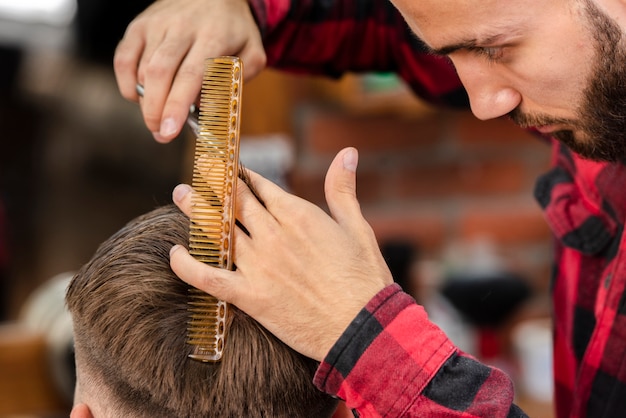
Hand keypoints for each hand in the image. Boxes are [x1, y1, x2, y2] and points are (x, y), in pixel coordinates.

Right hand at [114, 0, 265, 142]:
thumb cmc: (234, 30)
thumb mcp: (251, 54)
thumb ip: (236, 83)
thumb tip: (209, 112)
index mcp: (213, 36)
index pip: (190, 76)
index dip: (177, 106)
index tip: (169, 131)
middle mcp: (182, 28)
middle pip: (160, 74)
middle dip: (156, 110)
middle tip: (161, 134)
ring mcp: (157, 25)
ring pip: (142, 69)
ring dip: (146, 101)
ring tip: (157, 118)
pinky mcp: (139, 26)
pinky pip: (123, 58)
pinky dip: (126, 83)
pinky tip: (137, 97)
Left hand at [169, 148, 393, 360]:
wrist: (362, 327)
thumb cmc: (364, 278)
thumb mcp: (357, 227)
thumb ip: (343, 189)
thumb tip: (347, 152)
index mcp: (298, 215)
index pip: (260, 186)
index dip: (242, 174)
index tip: (228, 165)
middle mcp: (273, 235)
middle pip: (235, 202)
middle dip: (214, 184)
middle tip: (197, 172)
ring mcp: (259, 265)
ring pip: (218, 231)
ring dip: (197, 211)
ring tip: (180, 195)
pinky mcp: (251, 296)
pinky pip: (209, 277)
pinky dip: (188, 265)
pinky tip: (174, 254)